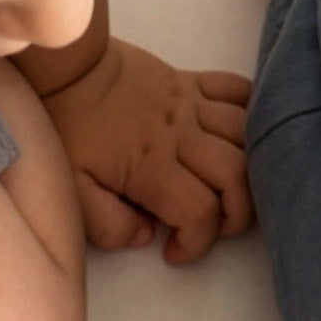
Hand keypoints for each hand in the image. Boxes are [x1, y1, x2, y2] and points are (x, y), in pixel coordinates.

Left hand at [39, 39, 253, 261]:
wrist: (67, 68)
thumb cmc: (68, 131)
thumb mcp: (73, 191)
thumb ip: (108, 225)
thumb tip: (146, 235)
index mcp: (152, 166)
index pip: (200, 212)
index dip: (197, 242)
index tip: (174, 251)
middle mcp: (181, 135)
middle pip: (237, 175)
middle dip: (237, 213)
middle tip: (213, 226)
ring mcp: (191, 104)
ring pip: (246, 135)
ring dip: (251, 167)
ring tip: (230, 187)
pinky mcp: (192, 81)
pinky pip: (238, 90)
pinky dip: (253, 112)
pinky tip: (245, 136)